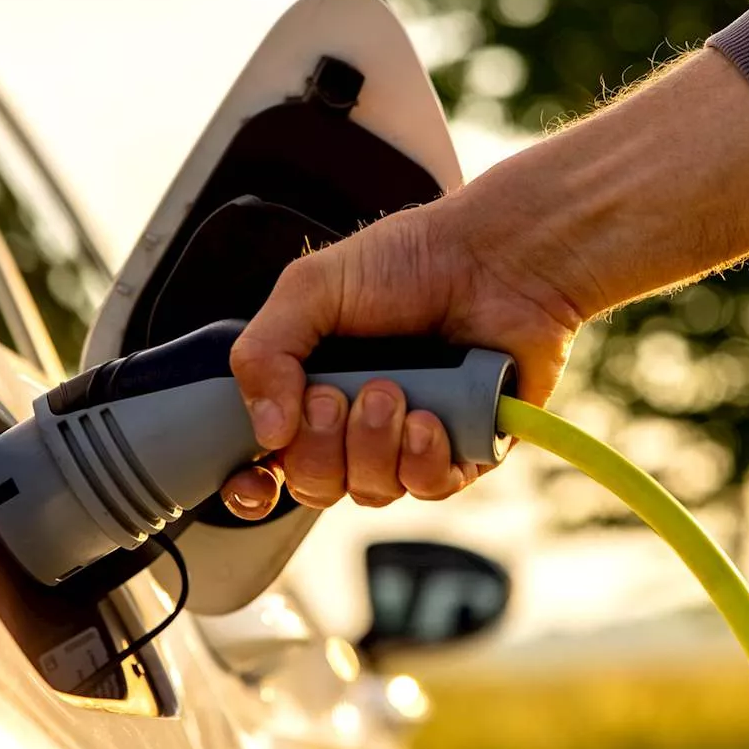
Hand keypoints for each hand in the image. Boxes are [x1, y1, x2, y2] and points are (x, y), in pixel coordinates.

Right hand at [219, 161, 586, 517]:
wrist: (495, 257)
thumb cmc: (409, 260)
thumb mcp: (311, 288)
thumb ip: (264, 351)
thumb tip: (265, 433)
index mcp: (311, 387)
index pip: (269, 462)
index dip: (254, 485)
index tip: (255, 480)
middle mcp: (357, 423)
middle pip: (315, 485)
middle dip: (319, 448)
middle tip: (336, 397)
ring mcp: (410, 441)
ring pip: (371, 491)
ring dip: (373, 446)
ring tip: (392, 391)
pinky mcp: (464, 451)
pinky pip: (429, 488)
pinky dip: (422, 460)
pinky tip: (430, 419)